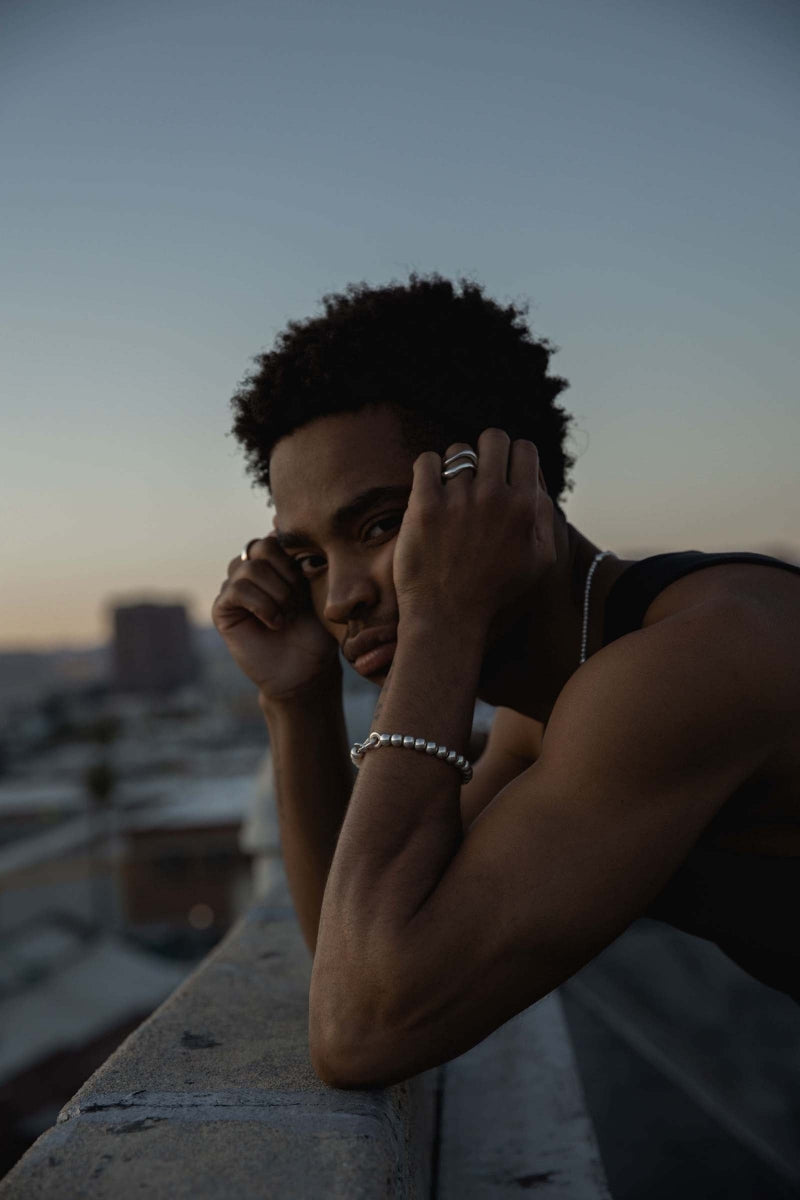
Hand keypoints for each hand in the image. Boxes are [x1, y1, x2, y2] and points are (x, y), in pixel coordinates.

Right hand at [212, 532, 339, 701]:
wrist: (308, 670)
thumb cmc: (316, 629)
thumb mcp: (314, 586)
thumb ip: (297, 554)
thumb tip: (275, 518)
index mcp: (271, 562)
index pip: (274, 537)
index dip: (294, 558)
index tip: (308, 583)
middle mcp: (249, 571)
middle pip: (260, 547)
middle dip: (286, 574)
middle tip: (298, 601)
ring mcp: (233, 589)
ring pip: (249, 569)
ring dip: (277, 592)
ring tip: (288, 614)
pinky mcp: (222, 610)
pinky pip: (236, 591)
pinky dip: (262, 605)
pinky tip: (275, 622)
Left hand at [392, 428, 555, 631]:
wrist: (447, 617)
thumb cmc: (495, 591)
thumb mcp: (541, 560)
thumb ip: (545, 515)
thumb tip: (535, 478)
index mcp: (525, 506)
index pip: (524, 448)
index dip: (513, 457)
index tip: (502, 473)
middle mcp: (495, 496)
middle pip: (493, 437)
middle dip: (486, 452)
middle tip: (476, 475)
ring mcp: (458, 499)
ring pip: (457, 451)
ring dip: (454, 466)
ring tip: (451, 492)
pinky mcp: (424, 505)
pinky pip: (425, 460)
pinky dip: (427, 469)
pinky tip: (430, 489)